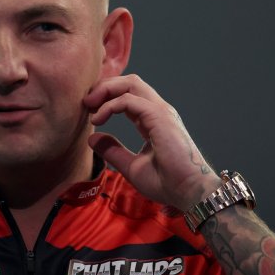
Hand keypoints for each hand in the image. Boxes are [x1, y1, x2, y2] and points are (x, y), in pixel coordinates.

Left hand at [83, 74, 220, 209]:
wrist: (188, 192)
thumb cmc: (167, 182)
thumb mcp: (132, 166)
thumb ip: (113, 151)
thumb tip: (91, 138)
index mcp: (153, 120)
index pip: (129, 95)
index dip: (108, 97)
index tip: (90, 111)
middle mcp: (158, 111)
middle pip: (129, 82)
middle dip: (105, 86)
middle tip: (86, 102)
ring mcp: (160, 112)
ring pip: (131, 83)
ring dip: (106, 90)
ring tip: (89, 105)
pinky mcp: (159, 117)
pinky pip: (129, 100)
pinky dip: (110, 105)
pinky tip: (98, 118)